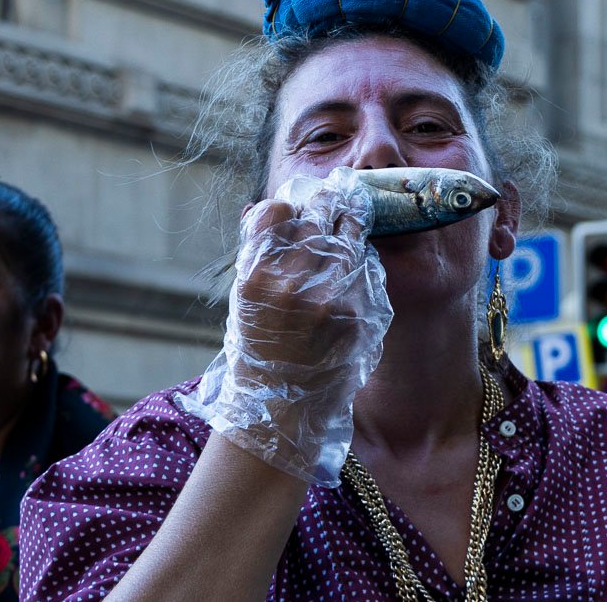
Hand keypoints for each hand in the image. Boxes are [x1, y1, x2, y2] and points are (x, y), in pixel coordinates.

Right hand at [180, 170, 393, 486]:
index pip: (273, 212)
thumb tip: (264, 209)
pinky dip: (362, 259)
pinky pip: (363, 272)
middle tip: (338, 192)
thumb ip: (257, 258)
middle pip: (316, 217)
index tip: (298, 201)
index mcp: (253, 278)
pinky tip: (362, 254)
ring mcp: (324, 300)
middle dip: (328, 202)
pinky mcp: (353, 315)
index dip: (288, 203)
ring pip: (347, 239)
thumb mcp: (243, 303)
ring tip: (354, 212)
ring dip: (352, 222)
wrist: (279, 413)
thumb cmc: (256, 354)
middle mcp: (288, 284)